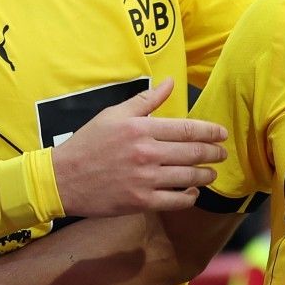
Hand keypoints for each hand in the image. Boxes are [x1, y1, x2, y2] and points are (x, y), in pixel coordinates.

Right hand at [51, 78, 227, 216]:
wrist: (62, 178)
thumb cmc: (88, 143)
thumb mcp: (113, 114)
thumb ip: (145, 100)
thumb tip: (171, 83)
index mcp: (141, 129)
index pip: (187, 129)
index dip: (210, 132)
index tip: (222, 134)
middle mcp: (147, 153)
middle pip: (193, 153)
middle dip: (213, 153)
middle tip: (222, 154)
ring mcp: (145, 179)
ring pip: (189, 177)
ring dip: (206, 175)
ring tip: (211, 173)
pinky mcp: (141, 201)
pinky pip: (176, 200)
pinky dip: (189, 196)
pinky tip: (192, 191)